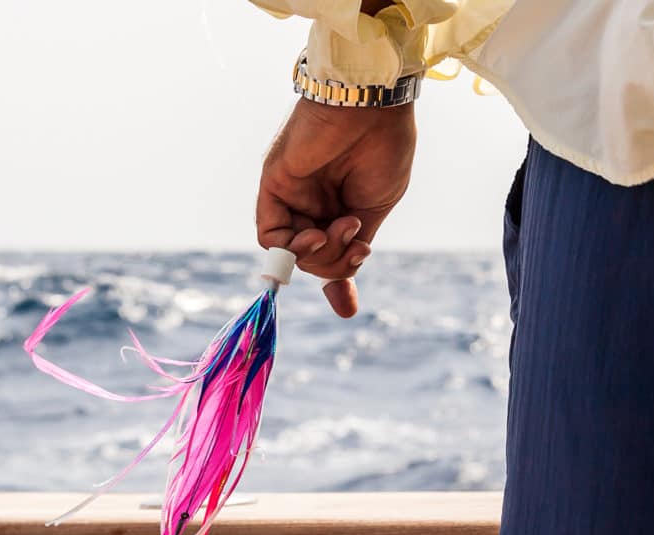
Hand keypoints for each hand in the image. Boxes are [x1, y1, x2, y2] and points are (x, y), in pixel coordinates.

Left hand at [256, 97, 415, 316]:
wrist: (373, 106)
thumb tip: (346, 282)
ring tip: (343, 230)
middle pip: (312, 259)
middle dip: (337, 264)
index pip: (329, 254)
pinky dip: (291, 249)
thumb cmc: (383, 148)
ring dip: (319, 256)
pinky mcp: (273, 186)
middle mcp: (311, 204)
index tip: (346, 309)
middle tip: (359, 245)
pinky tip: (316, 236)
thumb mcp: (374, 208)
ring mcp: (291, 196)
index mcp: (339, 206)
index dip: (337, 283)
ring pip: (292, 252)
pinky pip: (270, 236)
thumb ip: (353, 247)